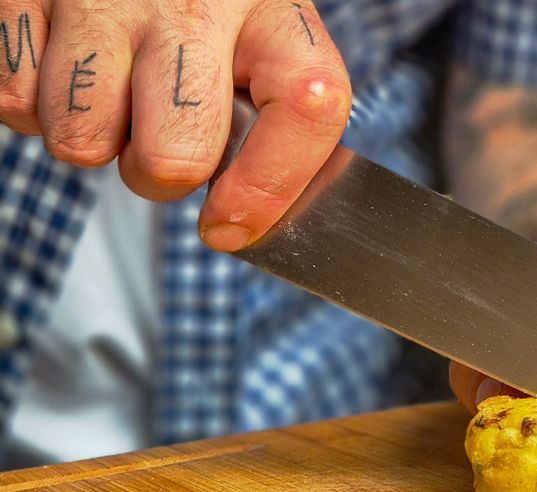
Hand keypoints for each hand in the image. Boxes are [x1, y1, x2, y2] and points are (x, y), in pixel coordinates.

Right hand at [0, 0, 349, 250]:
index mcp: (273, 14)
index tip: (231, 223)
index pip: (306, 105)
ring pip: (83, 139)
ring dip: (93, 141)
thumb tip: (240, 219)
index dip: (270, 185)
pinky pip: (17, 103)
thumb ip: (273, 118)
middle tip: (162, 142)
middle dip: (160, 176)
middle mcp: (194, 1)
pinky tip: (68, 73)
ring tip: (115, 98)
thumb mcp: (261, 39)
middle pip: (175, 155)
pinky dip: (35, 109)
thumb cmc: (204, 6)